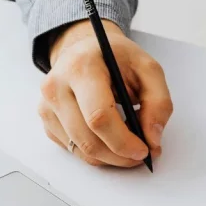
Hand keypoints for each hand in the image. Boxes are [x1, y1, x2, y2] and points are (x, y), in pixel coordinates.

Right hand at [37, 19, 173, 166]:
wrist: (87, 48)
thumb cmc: (116, 57)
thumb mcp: (147, 68)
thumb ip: (158, 102)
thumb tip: (153, 139)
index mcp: (82, 68)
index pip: (98, 116)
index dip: (122, 140)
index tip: (143, 150)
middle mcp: (57, 87)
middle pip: (87, 138)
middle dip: (119, 154)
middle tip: (141, 155)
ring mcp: (47, 106)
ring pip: (79, 149)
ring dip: (109, 157)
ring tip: (129, 146)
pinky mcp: (46, 121)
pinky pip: (72, 149)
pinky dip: (96, 152)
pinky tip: (110, 139)